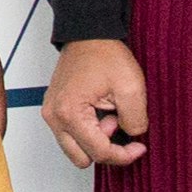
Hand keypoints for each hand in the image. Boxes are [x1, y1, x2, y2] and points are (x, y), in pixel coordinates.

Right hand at [43, 37, 149, 168]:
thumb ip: (136, 119)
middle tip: (117, 121)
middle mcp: (54, 117)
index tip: (140, 147)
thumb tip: (133, 135)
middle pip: (82, 158)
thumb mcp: (131, 86)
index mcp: (69, 113)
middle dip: (105, 146)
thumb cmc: (104, 54)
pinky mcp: (54, 110)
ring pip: (75, 150)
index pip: (98, 152)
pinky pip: (71, 135)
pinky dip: (88, 130)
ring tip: (108, 113)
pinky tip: (99, 111)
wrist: (89, 33)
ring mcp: (51, 114)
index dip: (124, 155)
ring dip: (95, 139)